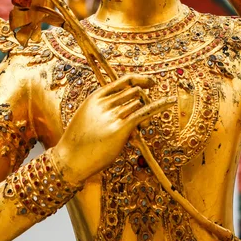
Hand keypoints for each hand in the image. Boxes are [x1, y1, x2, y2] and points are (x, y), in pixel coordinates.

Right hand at [53, 74, 174, 183]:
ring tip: (136, 131)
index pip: (123, 82)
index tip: (151, 82)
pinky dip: (159, 106)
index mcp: (96, 97)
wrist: (69, 160)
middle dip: (143, 102)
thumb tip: (129, 105)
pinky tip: (170, 101)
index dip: (139, 80)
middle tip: (141, 119)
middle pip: (134, 93)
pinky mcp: (120, 129)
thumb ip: (105, 108)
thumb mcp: (88, 116)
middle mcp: (105, 104)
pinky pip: (143, 113)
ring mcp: (112, 116)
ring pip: (139, 105)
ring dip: (143, 115)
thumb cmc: (79, 142)